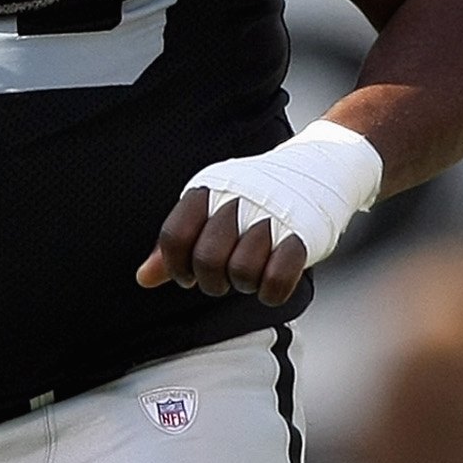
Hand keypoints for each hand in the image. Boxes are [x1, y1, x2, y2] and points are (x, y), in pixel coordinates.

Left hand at [139, 189, 311, 303]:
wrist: (319, 169)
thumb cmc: (254, 198)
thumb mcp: (210, 211)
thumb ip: (175, 245)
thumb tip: (143, 278)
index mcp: (209, 190)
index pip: (175, 236)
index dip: (175, 266)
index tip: (187, 276)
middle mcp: (237, 199)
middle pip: (207, 260)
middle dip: (212, 280)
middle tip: (223, 277)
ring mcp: (271, 217)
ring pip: (242, 273)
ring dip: (245, 283)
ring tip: (252, 270)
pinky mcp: (302, 236)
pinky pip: (276, 282)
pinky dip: (272, 293)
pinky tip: (272, 285)